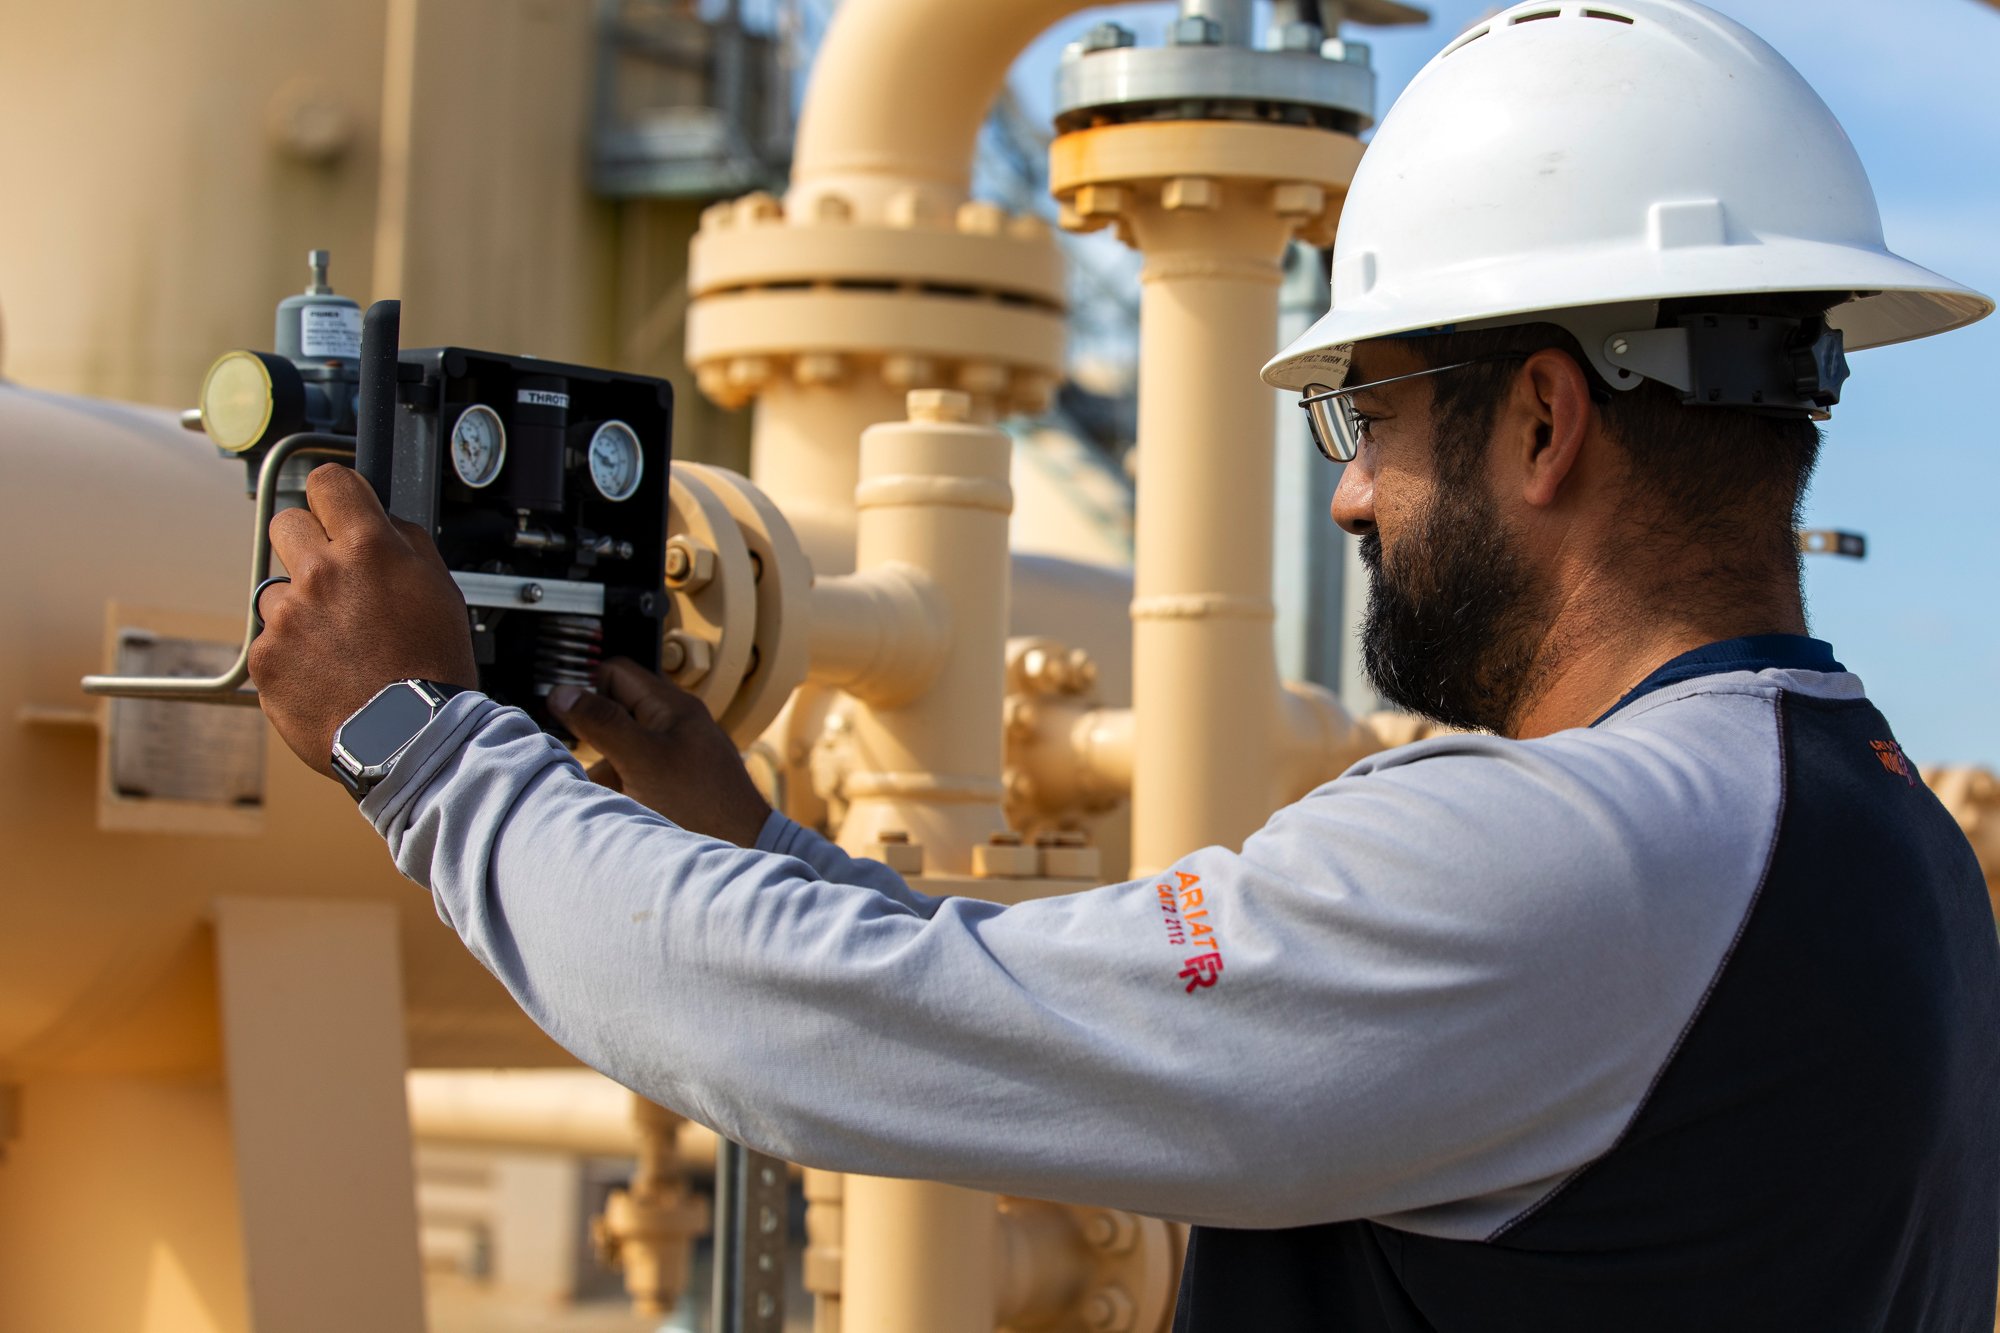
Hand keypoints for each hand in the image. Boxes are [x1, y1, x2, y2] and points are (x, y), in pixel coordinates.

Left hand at [249, 464, 477, 777]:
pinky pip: (269, 639)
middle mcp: (320, 574)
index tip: (337, 509)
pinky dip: (290, 652)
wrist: (410, 737)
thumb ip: (405, 544)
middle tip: (333, 578)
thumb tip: (381, 521)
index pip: (329, 482)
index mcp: (369, 549)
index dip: (334, 494)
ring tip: (335, 641)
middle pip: (287, 523)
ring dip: (298, 606)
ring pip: (275, 588)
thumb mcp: (440, 590)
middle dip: (307, 543)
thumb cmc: (432, 669)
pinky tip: (324, 670)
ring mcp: (286, 616)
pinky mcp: (265, 657)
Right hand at [549, 658, 771, 847]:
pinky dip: (619, 788)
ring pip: (621, 748)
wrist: (743, 850)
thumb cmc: (702, 804)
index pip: (616, 673)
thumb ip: (602, 722)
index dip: (586, 687)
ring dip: (601, 766)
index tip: (559, 714)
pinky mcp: (676, 785)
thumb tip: (561, 692)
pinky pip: (635, 775)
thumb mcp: (641, 759)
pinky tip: (615, 808)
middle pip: (615, 712)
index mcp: (671, 706)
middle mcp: (675, 725)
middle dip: (590, 734)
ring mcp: (676, 755)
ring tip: (596, 790)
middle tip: (572, 756)